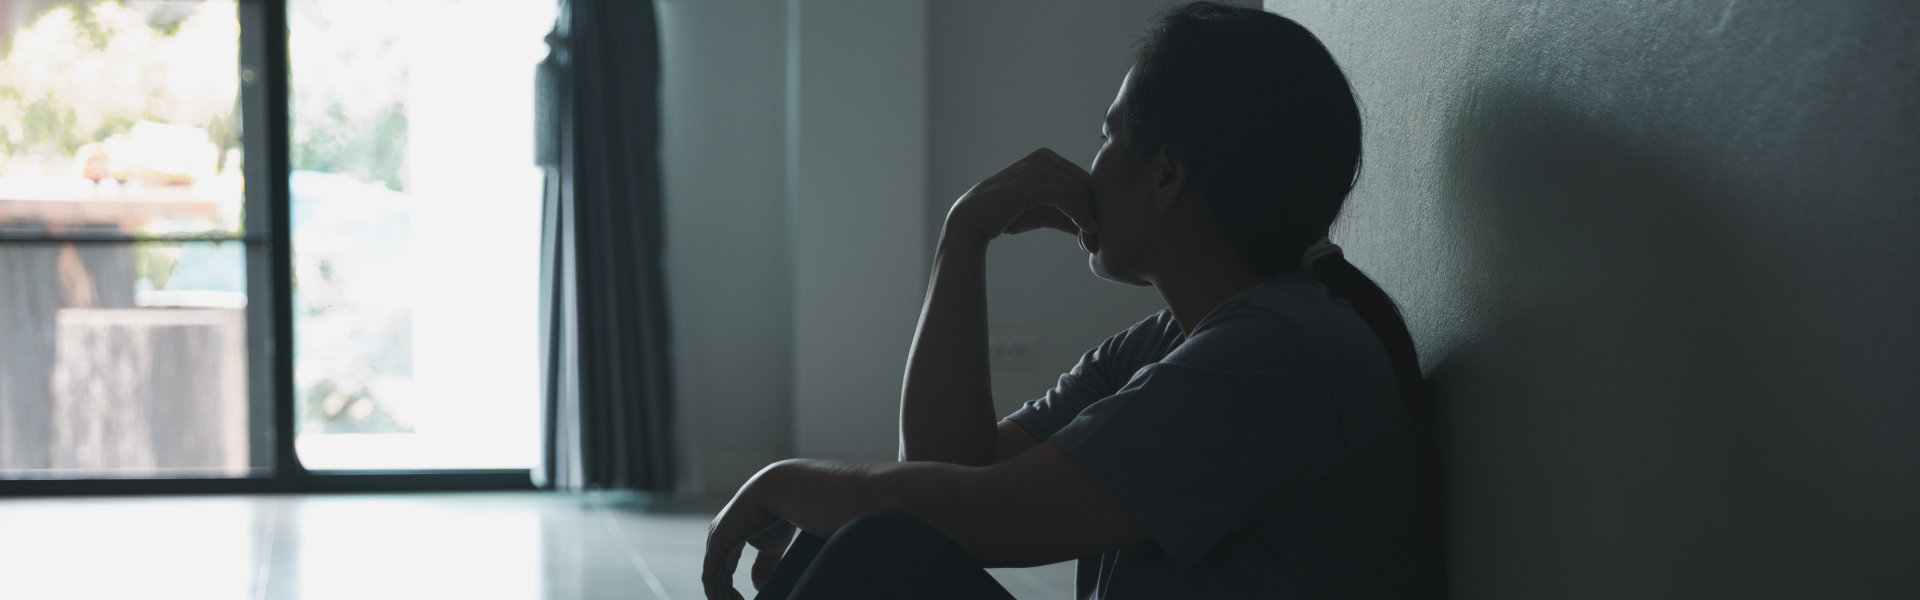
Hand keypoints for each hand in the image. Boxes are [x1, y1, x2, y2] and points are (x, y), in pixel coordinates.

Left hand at [703, 466, 797, 599]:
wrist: (779, 494)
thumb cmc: (778, 514)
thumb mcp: (771, 547)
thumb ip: (764, 566)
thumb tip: (757, 586)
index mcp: (729, 538)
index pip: (723, 571)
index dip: (729, 591)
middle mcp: (718, 540)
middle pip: (715, 577)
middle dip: (724, 597)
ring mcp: (716, 541)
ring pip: (712, 579)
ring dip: (721, 597)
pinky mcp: (717, 543)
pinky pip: (711, 575)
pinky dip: (717, 592)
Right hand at [947, 148, 1096, 241]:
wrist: (972, 219)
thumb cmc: (1008, 216)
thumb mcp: (1045, 213)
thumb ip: (1068, 215)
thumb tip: (1097, 229)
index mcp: (1048, 159)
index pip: (1084, 179)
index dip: (1094, 206)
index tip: (1094, 234)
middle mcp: (1043, 158)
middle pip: (1085, 184)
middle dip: (1093, 213)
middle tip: (1093, 242)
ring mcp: (1035, 168)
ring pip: (1079, 190)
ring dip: (1088, 218)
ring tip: (1087, 242)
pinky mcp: (1028, 183)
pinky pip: (1066, 196)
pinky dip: (1079, 215)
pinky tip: (1082, 232)